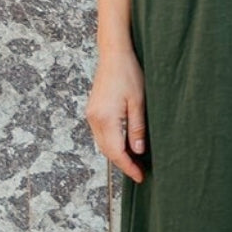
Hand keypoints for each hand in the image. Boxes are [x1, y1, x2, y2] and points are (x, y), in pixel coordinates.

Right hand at [86, 49, 147, 182]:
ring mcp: (91, 115)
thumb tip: (137, 152)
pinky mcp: (93, 110)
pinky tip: (125, 144)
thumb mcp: (139, 102)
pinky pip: (101, 134)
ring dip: (117, 154)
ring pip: (103, 144)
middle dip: (123, 164)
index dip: (128, 167)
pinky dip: (112, 143)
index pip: (116, 152)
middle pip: (107, 151)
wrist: (114, 54)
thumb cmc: (129, 74)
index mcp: (106, 119)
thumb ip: (137, 128)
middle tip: (140, 172)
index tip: (140, 177)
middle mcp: (94, 119)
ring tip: (135, 161)